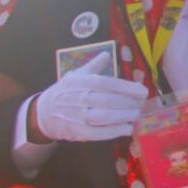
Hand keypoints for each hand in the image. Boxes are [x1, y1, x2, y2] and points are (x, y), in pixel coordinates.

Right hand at [30, 54, 147, 142]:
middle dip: (129, 102)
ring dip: (124, 116)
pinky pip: (98, 133)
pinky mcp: (78, 132)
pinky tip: (128, 128)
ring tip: (137, 114)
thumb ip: (93, 66)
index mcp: (80, 82)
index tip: (143, 90)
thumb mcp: (76, 75)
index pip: (106, 84)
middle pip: (108, 100)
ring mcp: (78, 117)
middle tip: (142, 103)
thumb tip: (107, 54)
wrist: (44, 113)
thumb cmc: (65, 92)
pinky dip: (114, 131)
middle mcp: (79, 99)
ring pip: (104, 117)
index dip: (126, 87)